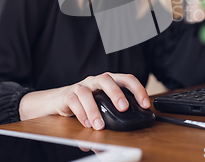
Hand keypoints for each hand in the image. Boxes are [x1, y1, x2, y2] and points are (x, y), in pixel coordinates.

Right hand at [19, 72, 149, 130]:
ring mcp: (81, 86)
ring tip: (99, 125)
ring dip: (94, 110)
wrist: (59, 100)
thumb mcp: (104, 103)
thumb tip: (132, 124)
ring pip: (87, 93)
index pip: (126, 79)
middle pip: (107, 80)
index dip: (137, 89)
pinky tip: (87, 124)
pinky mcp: (68, 95)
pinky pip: (74, 102)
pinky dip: (81, 114)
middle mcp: (96, 81)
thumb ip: (116, 111)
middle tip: (123, 108)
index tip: (145, 104)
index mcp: (109, 81)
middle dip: (117, 93)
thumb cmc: (87, 101)